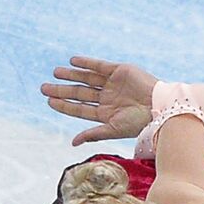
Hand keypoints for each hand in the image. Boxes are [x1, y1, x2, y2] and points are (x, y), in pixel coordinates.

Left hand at [41, 56, 158, 145]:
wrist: (159, 106)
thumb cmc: (139, 123)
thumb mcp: (113, 129)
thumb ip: (93, 134)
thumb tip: (72, 142)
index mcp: (105, 114)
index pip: (79, 109)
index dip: (64, 105)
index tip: (48, 101)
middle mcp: (107, 98)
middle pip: (80, 93)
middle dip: (62, 90)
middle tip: (44, 88)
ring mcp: (113, 84)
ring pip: (87, 78)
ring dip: (71, 75)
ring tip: (55, 72)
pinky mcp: (119, 70)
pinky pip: (99, 66)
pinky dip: (86, 63)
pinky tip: (72, 61)